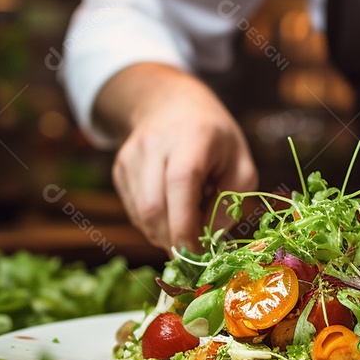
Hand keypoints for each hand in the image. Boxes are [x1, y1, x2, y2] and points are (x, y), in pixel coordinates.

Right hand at [102, 64, 257, 251]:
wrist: (174, 105)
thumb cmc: (216, 140)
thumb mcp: (240, 166)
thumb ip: (229, 204)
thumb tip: (207, 242)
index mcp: (193, 137)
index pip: (181, 184)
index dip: (185, 224)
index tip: (196, 253)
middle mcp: (156, 143)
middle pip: (154, 206)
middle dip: (172, 239)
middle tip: (192, 252)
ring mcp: (132, 154)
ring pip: (140, 213)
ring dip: (162, 234)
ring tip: (185, 223)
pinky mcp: (120, 167)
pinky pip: (133, 209)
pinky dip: (151, 222)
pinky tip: (170, 209)